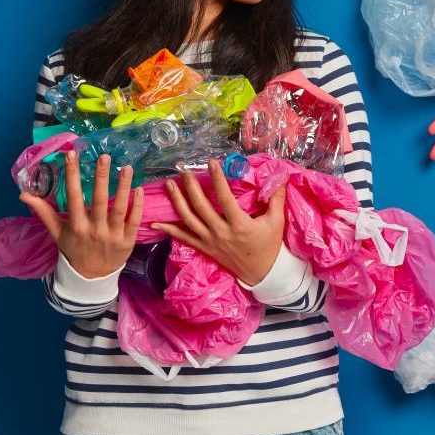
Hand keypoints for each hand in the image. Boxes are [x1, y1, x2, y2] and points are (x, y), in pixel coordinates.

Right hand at [20, 151, 143, 278]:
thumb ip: (43, 212)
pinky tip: (139, 188)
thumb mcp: (56, 232)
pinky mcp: (128, 240)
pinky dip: (138, 204)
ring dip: (124, 187)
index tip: (72, 154)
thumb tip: (23, 194)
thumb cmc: (74, 248)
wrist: (91, 276)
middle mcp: (94, 229)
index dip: (72, 175)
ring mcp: (113, 235)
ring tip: (127, 167)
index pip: (73, 196)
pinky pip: (134, 219)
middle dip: (102, 178)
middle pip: (99, 200)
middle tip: (105, 156)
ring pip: (119, 208)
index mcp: (76, 225)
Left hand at [150, 160, 286, 285]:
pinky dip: (168, 230)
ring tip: (169, 184)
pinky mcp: (204, 247)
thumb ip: (276, 198)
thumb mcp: (276, 221)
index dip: (217, 179)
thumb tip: (280, 175)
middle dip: (191, 187)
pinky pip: (183, 237)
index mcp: (239, 224)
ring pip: (188, 219)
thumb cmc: (270, 245)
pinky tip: (154, 221)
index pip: (225, 197)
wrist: (262, 272)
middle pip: (201, 206)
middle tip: (184, 171)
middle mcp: (221, 232)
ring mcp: (210, 241)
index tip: (211, 163)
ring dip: (177, 201)